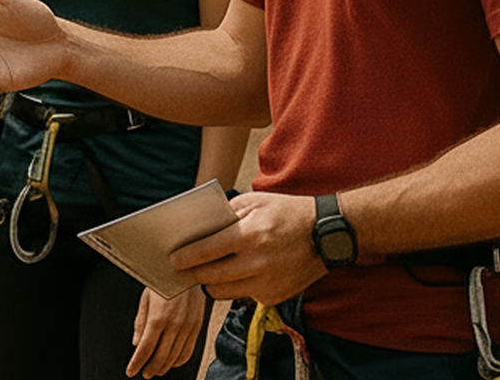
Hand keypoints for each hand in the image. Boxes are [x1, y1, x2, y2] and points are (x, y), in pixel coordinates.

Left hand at [126, 284, 206, 376]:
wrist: (187, 268)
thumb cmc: (163, 278)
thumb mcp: (146, 297)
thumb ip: (140, 322)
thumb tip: (136, 344)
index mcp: (158, 317)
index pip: (145, 349)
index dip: (136, 363)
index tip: (130, 371)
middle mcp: (175, 325)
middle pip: (160, 357)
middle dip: (150, 369)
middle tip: (143, 373)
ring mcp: (188, 327)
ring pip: (175, 357)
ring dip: (164, 367)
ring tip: (155, 370)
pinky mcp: (198, 327)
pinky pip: (189, 351)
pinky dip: (179, 361)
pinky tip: (172, 362)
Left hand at [170, 190, 323, 304]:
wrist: (328, 235)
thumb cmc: (286, 213)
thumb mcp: (253, 203)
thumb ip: (223, 215)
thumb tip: (195, 230)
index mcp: (249, 235)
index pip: (205, 251)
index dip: (185, 257)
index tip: (172, 260)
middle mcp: (257, 263)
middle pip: (209, 277)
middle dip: (192, 274)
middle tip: (181, 270)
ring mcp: (267, 283)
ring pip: (223, 291)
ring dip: (211, 283)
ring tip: (206, 272)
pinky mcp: (274, 297)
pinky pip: (243, 295)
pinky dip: (236, 286)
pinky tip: (236, 274)